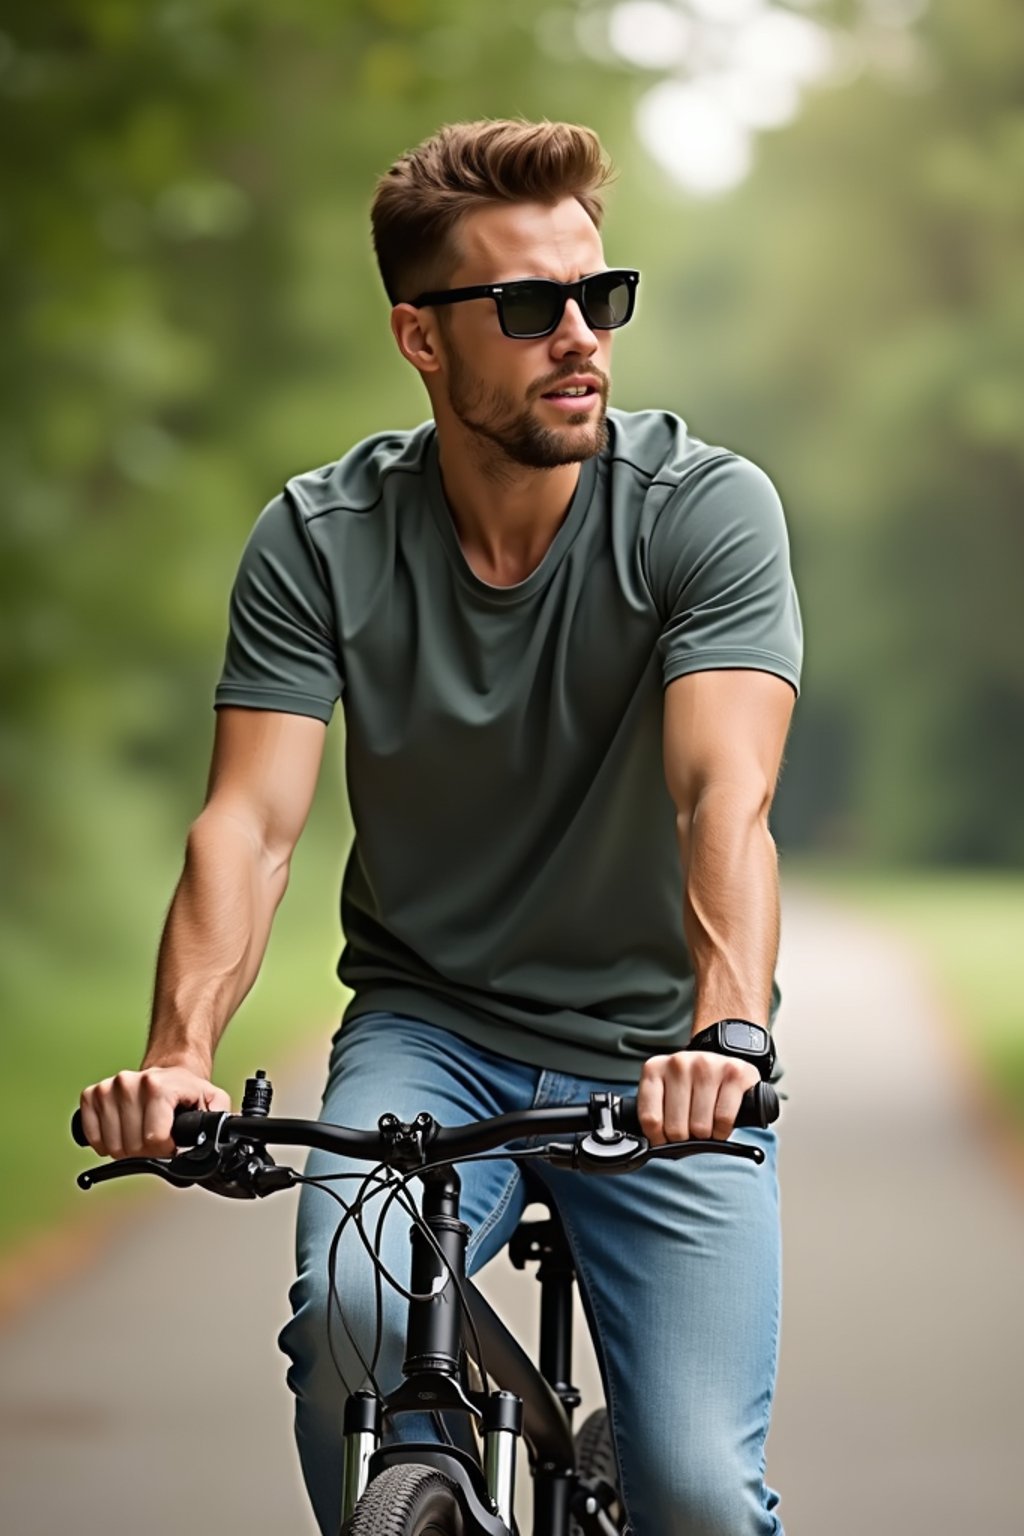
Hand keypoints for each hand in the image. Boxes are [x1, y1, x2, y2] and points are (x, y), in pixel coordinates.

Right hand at [78, 1064, 230, 1159]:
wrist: (168, 1072)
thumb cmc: (187, 1091)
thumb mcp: (213, 1101)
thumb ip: (219, 1118)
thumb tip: (223, 1137)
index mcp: (157, 1086)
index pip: (153, 1139)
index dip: (165, 1150)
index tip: (172, 1143)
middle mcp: (129, 1083)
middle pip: (131, 1146)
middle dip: (146, 1151)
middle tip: (157, 1138)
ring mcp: (108, 1088)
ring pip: (111, 1145)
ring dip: (127, 1148)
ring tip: (141, 1133)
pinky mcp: (91, 1096)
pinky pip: (91, 1135)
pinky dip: (105, 1142)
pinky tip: (121, 1132)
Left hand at [636, 1050, 760, 1146]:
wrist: (724, 1066)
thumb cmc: (692, 1085)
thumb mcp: (665, 1093)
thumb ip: (655, 1114)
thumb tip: (656, 1144)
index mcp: (655, 1068)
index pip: (650, 1119)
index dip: (659, 1139)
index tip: (666, 1141)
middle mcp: (679, 1063)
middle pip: (676, 1128)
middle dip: (685, 1139)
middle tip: (690, 1131)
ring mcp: (707, 1065)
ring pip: (700, 1126)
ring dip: (705, 1135)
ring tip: (706, 1125)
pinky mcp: (734, 1073)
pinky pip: (724, 1119)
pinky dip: (723, 1130)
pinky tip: (720, 1123)